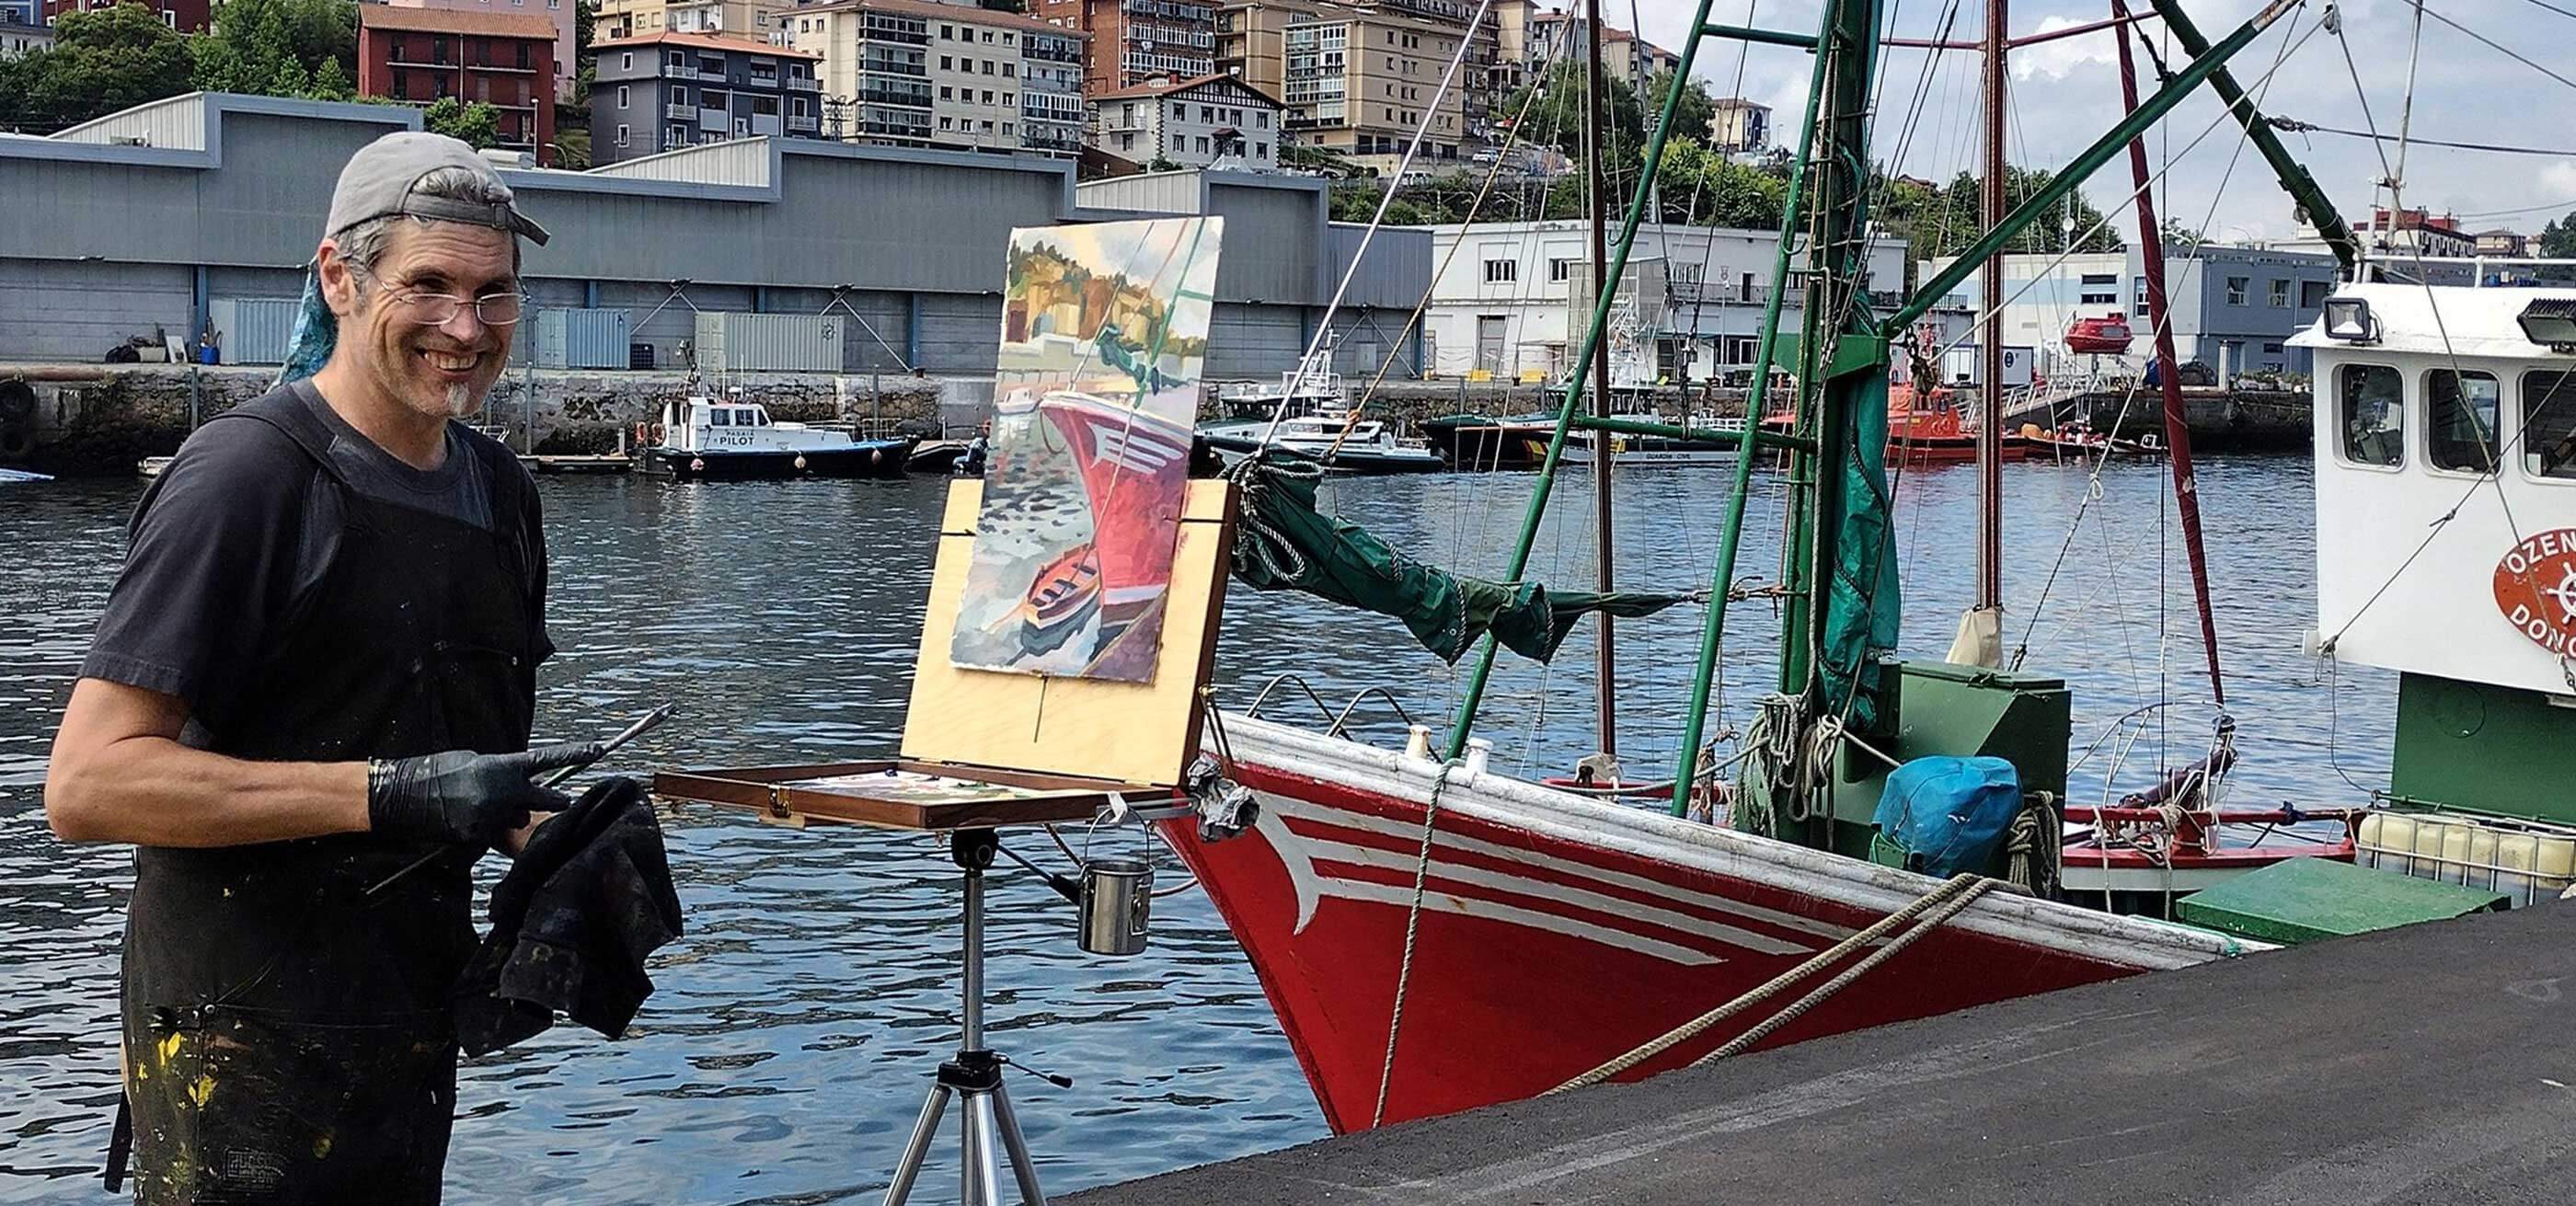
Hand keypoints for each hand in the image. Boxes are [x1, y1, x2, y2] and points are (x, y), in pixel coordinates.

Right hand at [366, 743, 602, 845]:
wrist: (401, 795)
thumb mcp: (475, 761)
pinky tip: (467, 819)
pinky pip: (496, 833)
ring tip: (483, 805)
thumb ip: (504, 772)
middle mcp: (502, 793)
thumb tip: (522, 782)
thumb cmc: (438, 770)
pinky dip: (488, 827)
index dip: (574, 755)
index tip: (598, 751)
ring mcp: (492, 817)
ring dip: (512, 815)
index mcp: (502, 767)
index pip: (547, 760)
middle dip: (552, 801)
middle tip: (557, 800)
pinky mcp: (479, 836)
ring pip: (520, 819)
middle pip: (547, 800)